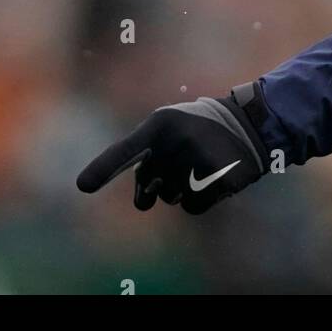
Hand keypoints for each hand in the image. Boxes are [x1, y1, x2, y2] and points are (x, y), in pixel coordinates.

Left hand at [77, 86, 270, 213]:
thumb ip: (146, 162)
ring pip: (170, 198)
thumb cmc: (197, 130)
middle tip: (181, 162)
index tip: (83, 186)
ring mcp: (199, 159)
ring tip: (200, 165)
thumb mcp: (169, 131)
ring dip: (181, 189)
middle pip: (149, 185)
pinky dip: (199, 200)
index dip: (103, 167)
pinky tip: (213, 178)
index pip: (126, 150)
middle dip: (160, 182)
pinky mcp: (219, 178)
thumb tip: (142, 201)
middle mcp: (178, 139)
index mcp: (161, 123)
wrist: (249, 124)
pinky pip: (191, 207)